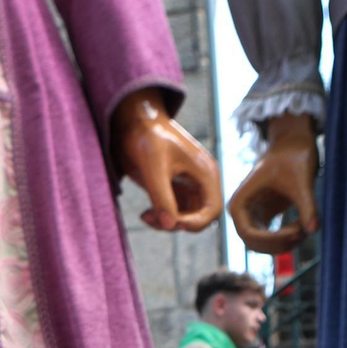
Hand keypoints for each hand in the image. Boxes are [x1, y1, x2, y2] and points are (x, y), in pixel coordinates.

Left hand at [111, 90, 220, 232]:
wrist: (133, 122)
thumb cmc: (147, 138)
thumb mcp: (154, 168)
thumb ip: (162, 197)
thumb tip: (170, 225)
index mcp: (206, 173)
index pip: (213, 209)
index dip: (196, 223)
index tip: (172, 224)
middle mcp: (200, 181)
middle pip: (199, 217)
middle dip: (178, 224)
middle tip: (153, 219)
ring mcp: (186, 185)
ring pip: (184, 217)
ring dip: (167, 223)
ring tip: (146, 216)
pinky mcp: (171, 188)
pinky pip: (172, 211)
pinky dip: (160, 217)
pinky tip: (145, 214)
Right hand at [228, 113, 318, 254]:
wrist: (295, 143)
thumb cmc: (294, 156)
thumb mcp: (301, 180)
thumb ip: (307, 206)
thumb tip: (314, 230)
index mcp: (240, 202)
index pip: (248, 233)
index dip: (271, 239)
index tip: (297, 231)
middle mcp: (243, 213)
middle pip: (254, 244)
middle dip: (279, 243)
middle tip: (304, 230)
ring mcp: (254, 216)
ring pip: (265, 245)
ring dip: (286, 243)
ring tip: (307, 227)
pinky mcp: (267, 216)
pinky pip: (274, 238)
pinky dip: (290, 237)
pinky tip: (305, 225)